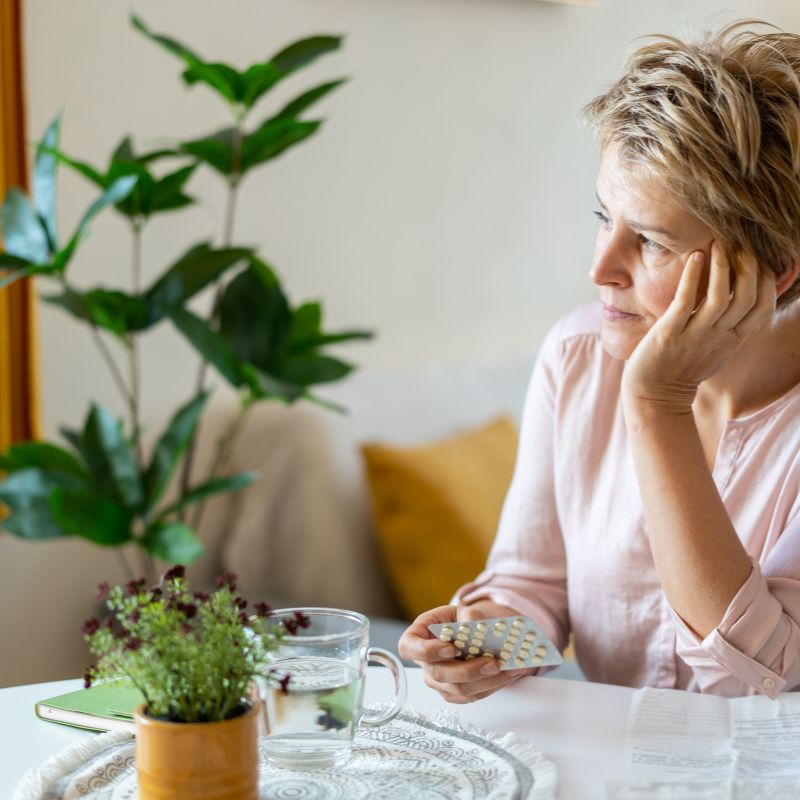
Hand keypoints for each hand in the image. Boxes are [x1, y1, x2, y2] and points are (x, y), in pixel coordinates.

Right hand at [397, 601, 531, 703]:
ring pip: (458, 689)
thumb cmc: (463, 620)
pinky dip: (492, 686)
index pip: (409, 648)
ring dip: (487, 681)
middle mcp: (424, 662)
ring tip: (511, 669)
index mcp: (418, 636)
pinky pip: (472, 696)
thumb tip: (474, 626)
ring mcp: (437, 681)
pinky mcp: (453, 693)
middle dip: (469, 671)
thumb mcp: (464, 611)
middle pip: (439, 674)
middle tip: (493, 663)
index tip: (451, 648)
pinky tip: (508, 675)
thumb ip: (468, 616)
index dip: (426, 651)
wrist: (475, 633)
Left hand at [622, 242, 775, 412]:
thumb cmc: (684, 367)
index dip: (767, 280)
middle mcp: (719, 338)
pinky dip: (692, 276)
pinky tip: (694, 256)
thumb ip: (731, 327)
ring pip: (720, 297)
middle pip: (747, 298)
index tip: (761, 258)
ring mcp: (694, 336)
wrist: (654, 394)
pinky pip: (685, 301)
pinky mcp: (669, 334)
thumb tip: (741, 298)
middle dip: (748, 267)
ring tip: (719, 244)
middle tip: (741, 243)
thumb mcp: (717, 349)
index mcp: (733, 340)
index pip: (763, 307)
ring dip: (722, 267)